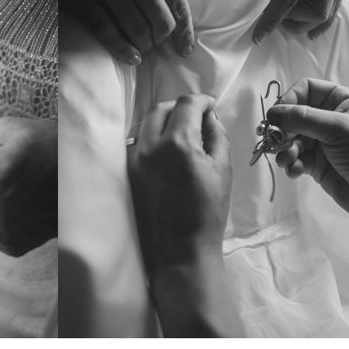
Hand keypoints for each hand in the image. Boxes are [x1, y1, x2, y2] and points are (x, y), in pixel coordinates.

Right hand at [58, 0, 193, 63]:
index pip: (177, 3)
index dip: (184, 30)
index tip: (185, 47)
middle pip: (160, 22)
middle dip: (163, 39)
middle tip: (159, 45)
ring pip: (136, 30)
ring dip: (144, 44)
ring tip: (143, 50)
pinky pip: (107, 32)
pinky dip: (121, 49)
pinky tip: (130, 57)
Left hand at [128, 95, 231, 269]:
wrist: (180, 248)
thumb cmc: (207, 211)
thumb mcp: (222, 169)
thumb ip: (216, 135)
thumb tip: (209, 117)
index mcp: (177, 144)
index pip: (185, 105)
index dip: (201, 101)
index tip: (210, 105)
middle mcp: (149, 147)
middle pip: (160, 109)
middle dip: (179, 107)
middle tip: (196, 116)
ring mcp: (133, 160)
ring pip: (145, 125)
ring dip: (163, 122)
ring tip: (182, 133)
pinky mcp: (126, 172)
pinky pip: (137, 144)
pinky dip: (151, 139)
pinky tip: (166, 151)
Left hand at [253, 0, 342, 42]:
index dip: (273, 19)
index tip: (258, 36)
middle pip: (316, 11)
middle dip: (293, 21)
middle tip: (274, 16)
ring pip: (327, 12)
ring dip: (304, 20)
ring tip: (285, 16)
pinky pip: (334, 5)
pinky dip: (321, 18)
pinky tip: (306, 25)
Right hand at [267, 78, 348, 216]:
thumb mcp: (338, 128)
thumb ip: (302, 118)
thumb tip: (272, 113)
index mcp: (341, 102)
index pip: (306, 89)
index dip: (289, 100)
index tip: (277, 116)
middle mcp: (329, 120)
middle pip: (292, 116)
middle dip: (282, 130)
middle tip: (274, 141)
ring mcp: (322, 142)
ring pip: (290, 139)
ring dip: (284, 150)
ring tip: (286, 160)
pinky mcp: (317, 164)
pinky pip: (294, 159)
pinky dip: (291, 165)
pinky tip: (295, 170)